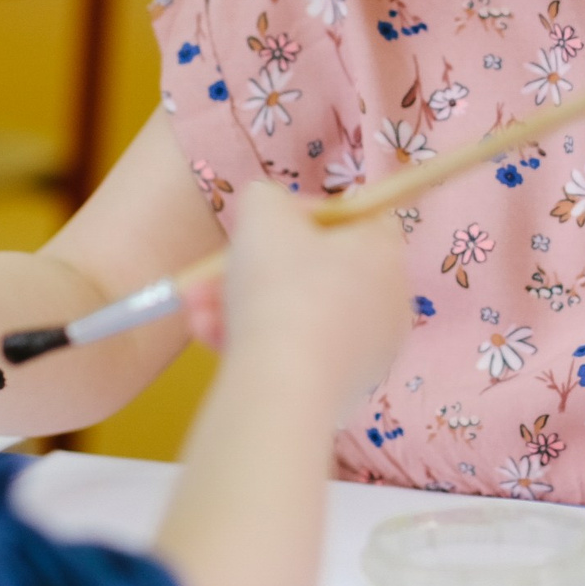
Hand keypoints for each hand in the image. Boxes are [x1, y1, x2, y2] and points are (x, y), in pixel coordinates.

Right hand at [221, 183, 407, 409]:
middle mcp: (387, 299)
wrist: (285, 385)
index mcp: (383, 250)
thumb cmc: (281, 286)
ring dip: (241, 304)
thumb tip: (270, 208)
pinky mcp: (343, 387)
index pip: (356, 217)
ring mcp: (368, 348)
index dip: (308, 213)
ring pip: (297, 312)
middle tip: (214, 271)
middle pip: (318, 269)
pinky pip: (297, 350)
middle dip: (256, 267)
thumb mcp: (262, 214)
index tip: (267, 224)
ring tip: (197, 308)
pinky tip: (209, 336)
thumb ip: (266, 198)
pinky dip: (255, 340)